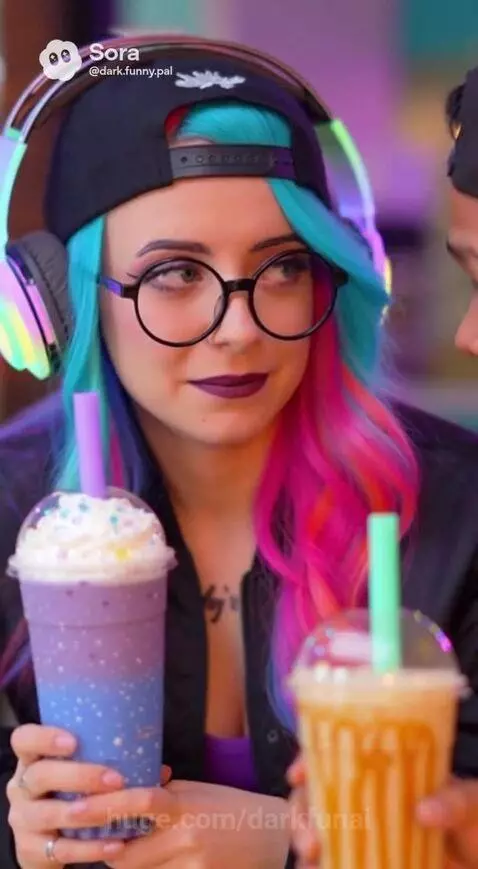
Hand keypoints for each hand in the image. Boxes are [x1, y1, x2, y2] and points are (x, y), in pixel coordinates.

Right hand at [6, 722, 168, 867]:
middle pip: (39, 775)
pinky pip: (60, 850)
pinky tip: (115, 844)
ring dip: (85, 812)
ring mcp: (22, 819)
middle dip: (78, 776)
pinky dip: (90, 848)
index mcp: (33, 759)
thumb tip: (161, 770)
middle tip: (114, 779)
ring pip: (46, 814)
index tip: (74, 741)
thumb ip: (113, 765)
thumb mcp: (83, 774)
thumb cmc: (74, 794)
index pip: (24, 739)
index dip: (44, 738)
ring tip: (114, 810)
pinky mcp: (30, 850)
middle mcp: (21, 787)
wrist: (51, 840)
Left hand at [65, 778, 290, 868]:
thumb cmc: (231, 807)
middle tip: (96, 843)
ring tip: (124, 851)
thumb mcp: (197, 790)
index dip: (103, 807)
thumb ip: (163, 791)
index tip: (76, 808)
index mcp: (184, 804)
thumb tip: (129, 784)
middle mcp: (186, 836)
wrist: (272, 836)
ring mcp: (193, 865)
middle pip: (127, 855)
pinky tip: (154, 862)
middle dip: (107, 852)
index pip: (137, 801)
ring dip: (129, 865)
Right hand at [288, 753, 477, 868]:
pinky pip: (334, 858)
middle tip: (310, 839)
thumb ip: (454, 800)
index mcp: (385, 769)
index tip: (297, 774)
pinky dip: (319, 865)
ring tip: (311, 858)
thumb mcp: (471, 803)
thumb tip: (423, 810)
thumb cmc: (476, 824)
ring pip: (318, 827)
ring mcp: (365, 830)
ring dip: (304, 840)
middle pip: (317, 793)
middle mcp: (367, 795)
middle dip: (301, 811)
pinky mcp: (366, 858)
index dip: (311, 759)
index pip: (338, 753)